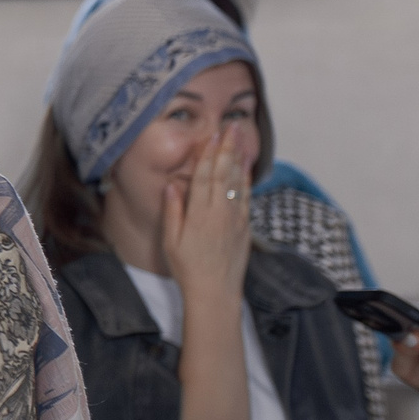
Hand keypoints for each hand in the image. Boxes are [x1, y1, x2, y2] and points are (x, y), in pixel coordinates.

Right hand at [160, 127, 252, 298]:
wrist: (216, 292)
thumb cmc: (188, 268)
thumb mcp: (171, 241)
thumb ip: (173, 211)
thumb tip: (173, 185)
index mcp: (199, 215)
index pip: (204, 177)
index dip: (207, 155)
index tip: (211, 136)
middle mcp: (220, 213)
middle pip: (223, 174)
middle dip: (226, 149)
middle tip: (230, 127)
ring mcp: (235, 219)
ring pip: (237, 182)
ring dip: (238, 159)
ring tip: (240, 139)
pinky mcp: (245, 227)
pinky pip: (246, 197)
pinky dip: (246, 180)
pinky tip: (246, 167)